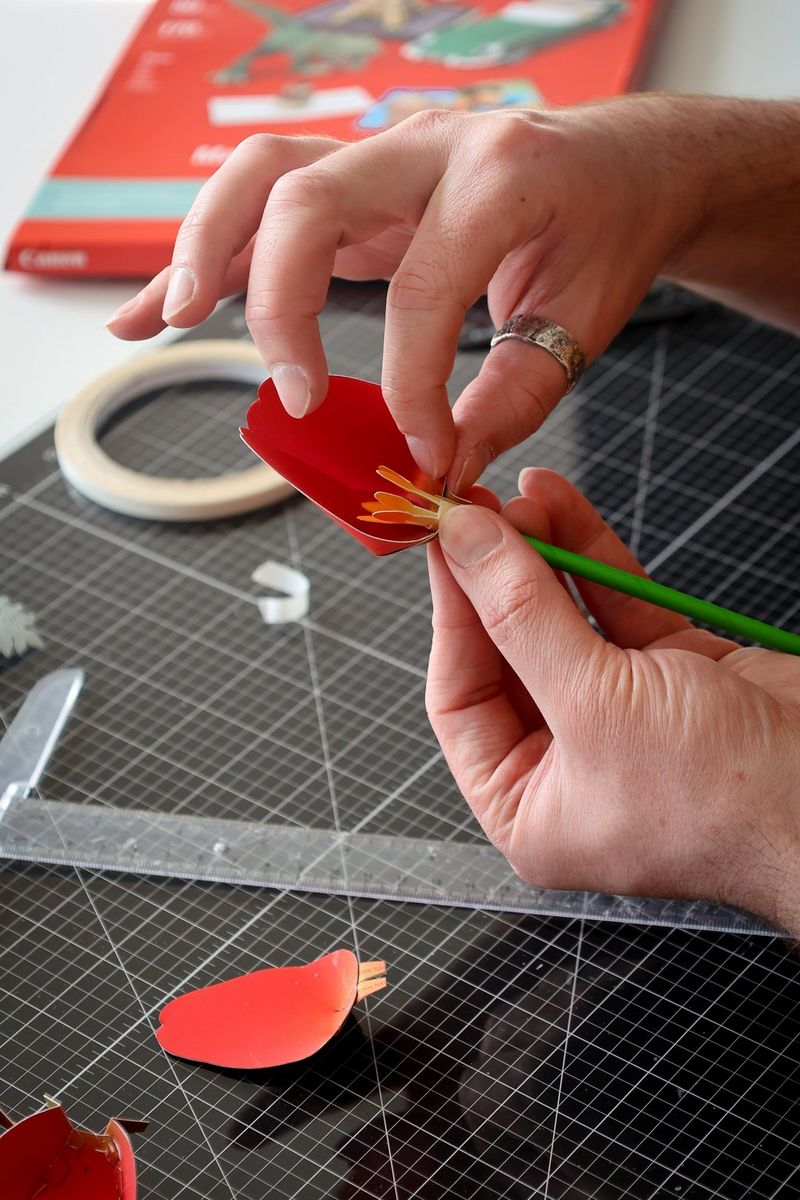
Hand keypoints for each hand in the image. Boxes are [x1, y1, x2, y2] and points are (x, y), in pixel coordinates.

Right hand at [105, 99, 703, 488]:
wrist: (624, 163)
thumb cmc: (609, 231)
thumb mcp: (583, 321)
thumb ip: (511, 399)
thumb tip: (443, 466)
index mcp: (499, 176)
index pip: (422, 289)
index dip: (412, 383)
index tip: (422, 449)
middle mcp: (428, 146)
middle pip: (307, 199)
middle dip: (279, 304)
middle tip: (291, 395)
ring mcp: (384, 155)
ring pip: (263, 174)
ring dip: (207, 247)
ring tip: (169, 320)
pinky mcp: (358, 181)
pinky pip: (264, 200)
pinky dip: (207, 252)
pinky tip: (160, 306)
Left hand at [427, 469, 799, 932]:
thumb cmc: (724, 796)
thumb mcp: (598, 705)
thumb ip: (524, 617)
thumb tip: (464, 546)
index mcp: (528, 805)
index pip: (461, 697)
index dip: (451, 615)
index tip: (443, 545)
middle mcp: (566, 763)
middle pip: (508, 652)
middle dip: (495, 578)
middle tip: (475, 511)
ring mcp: (619, 715)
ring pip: (561, 621)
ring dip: (540, 556)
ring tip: (517, 496)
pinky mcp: (670, 673)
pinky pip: (615, 607)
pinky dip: (592, 558)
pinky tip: (559, 506)